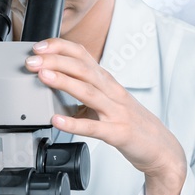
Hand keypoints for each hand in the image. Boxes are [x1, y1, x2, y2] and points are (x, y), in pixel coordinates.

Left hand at [24, 37, 184, 194]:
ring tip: (43, 76)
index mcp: (106, 81)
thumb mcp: (106, 99)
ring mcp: (116, 112)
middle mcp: (112, 92)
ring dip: (64, 82)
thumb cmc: (130, 122)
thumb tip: (52, 81)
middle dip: (55, 61)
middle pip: (83, 69)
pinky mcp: (118, 133)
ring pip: (88, 92)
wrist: (161, 148)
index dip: (60, 47)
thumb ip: (83, 89)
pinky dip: (74, 123)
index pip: (83, 55)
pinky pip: (94, 127)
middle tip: (32, 60)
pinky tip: (57, 120)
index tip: (39, 46)